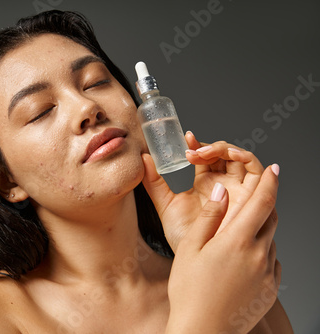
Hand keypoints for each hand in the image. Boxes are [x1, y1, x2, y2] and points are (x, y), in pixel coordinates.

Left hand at [142, 131, 273, 251]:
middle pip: (225, 154)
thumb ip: (154, 182)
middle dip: (211, 146)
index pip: (206, 157)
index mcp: (206, 184)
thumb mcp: (165, 204)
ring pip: (241, 158)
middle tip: (193, 151)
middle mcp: (224, 184)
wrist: (196, 260)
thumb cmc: (183, 237)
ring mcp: (238, 190)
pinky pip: (256, 170)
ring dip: (226, 148)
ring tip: (205, 153)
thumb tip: (144, 158)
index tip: (185, 138)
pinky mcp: (252, 196)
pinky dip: (245, 156)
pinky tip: (228, 155)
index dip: (198, 144)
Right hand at [166, 170, 280, 332]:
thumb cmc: (189, 291)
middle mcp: (259, 255)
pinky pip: (271, 261)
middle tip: (249, 202)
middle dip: (263, 205)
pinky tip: (240, 262)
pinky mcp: (270, 289)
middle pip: (270, 218)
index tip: (274, 169)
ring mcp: (267, 274)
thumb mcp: (191, 248)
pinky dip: (261, 253)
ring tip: (234, 241)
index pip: (263, 202)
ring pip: (270, 240)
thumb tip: (221, 191)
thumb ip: (209, 216)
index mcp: (237, 241)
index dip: (270, 182)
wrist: (203, 331)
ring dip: (258, 232)